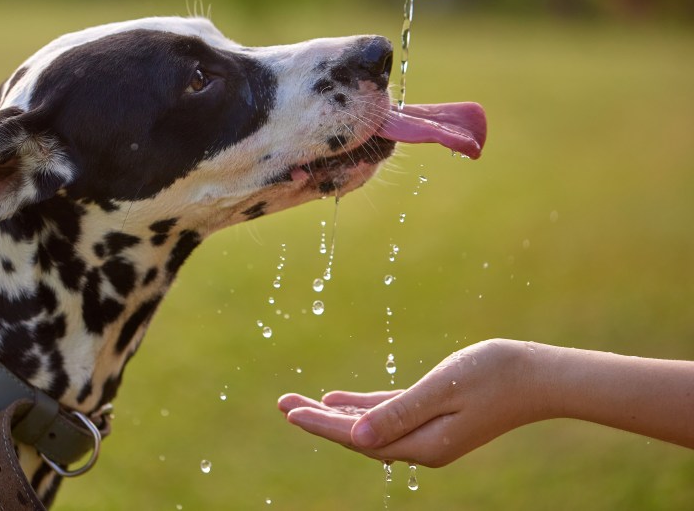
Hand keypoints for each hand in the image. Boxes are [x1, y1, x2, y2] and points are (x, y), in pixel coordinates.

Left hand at [279, 339, 548, 466]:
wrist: (540, 377)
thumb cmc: (494, 375)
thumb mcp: (441, 390)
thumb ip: (398, 413)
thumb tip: (358, 437)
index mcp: (423, 444)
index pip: (358, 438)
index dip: (321, 424)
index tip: (289, 411)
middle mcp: (422, 447)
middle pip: (358, 435)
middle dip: (318, 420)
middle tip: (281, 403)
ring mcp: (429, 435)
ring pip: (369, 426)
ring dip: (334, 414)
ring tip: (298, 402)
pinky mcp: (435, 419)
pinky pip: (388, 416)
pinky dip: (362, 409)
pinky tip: (338, 400)